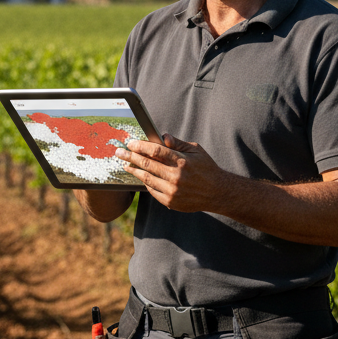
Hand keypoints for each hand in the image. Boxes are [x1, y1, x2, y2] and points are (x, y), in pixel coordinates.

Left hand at [115, 134, 231, 211]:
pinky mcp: (171, 202)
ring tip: (125, 165)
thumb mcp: (196, 151)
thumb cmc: (206, 168)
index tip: (130, 143)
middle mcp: (176, 176)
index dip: (141, 146)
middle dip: (130, 157)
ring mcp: (173, 191)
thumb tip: (162, 136)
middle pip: (147, 164)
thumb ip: (178, 144)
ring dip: (134, 170)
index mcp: (182, 161)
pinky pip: (152, 190)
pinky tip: (140, 176)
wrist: (218, 192)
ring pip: (147, 178)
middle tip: (119, 152)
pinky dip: (145, 182)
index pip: (156, 151)